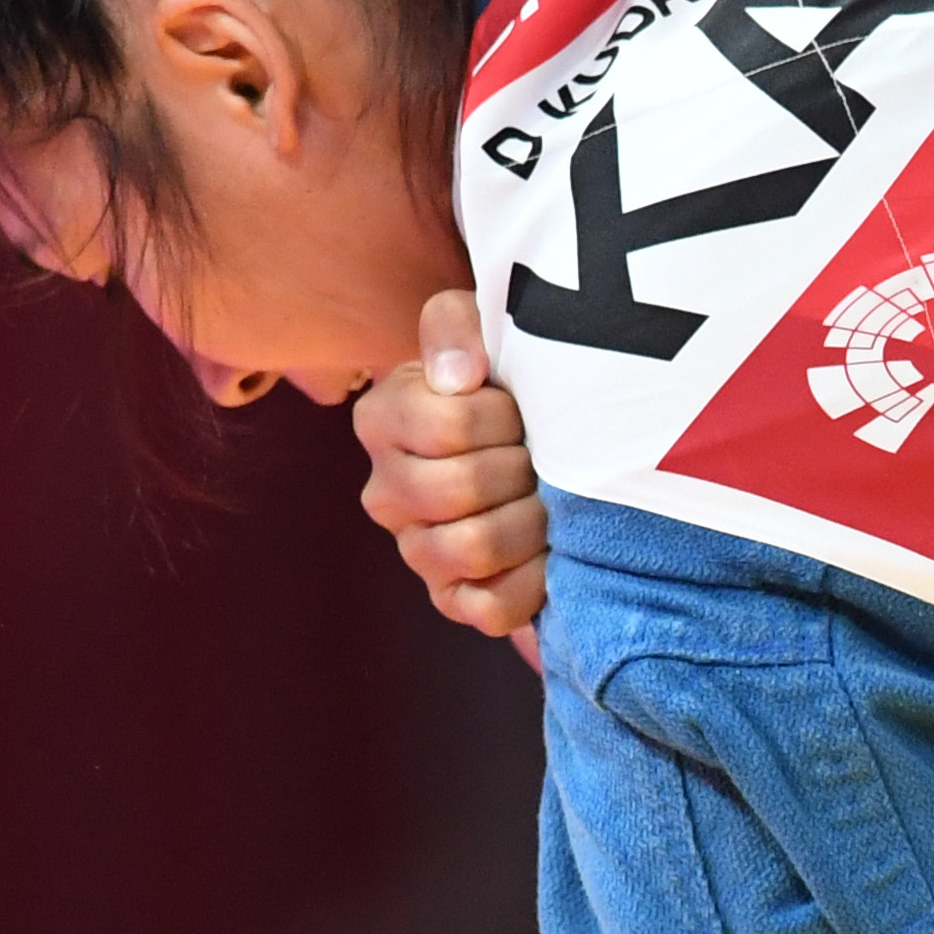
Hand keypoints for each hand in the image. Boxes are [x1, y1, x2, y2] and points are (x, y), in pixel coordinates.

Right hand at [353, 286, 548, 635]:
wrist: (529, 442)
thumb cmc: (502, 379)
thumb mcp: (478, 326)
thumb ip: (455, 325)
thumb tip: (458, 377)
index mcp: (381, 420)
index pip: (450, 425)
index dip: (503, 417)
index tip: (519, 410)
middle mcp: (386, 492)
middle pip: (464, 487)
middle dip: (522, 467)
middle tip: (542, 456)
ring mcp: (416, 551)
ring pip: (476, 547)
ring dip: (532, 521)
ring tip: (549, 498)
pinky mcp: (453, 598)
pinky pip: (492, 608)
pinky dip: (534, 583)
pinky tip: (553, 551)